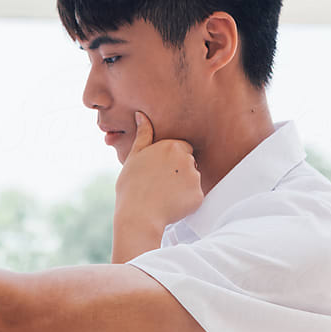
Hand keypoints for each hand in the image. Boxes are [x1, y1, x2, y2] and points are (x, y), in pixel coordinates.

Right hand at [112, 111, 202, 261]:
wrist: (138, 216)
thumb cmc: (131, 187)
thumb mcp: (134, 157)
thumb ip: (143, 135)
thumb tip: (141, 114)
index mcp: (171, 146)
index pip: (182, 148)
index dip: (171, 160)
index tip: (159, 171)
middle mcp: (186, 159)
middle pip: (189, 163)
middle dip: (179, 172)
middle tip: (160, 185)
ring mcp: (194, 178)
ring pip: (193, 180)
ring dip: (183, 187)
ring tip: (163, 196)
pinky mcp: (199, 196)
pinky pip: (195, 197)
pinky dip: (186, 202)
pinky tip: (170, 206)